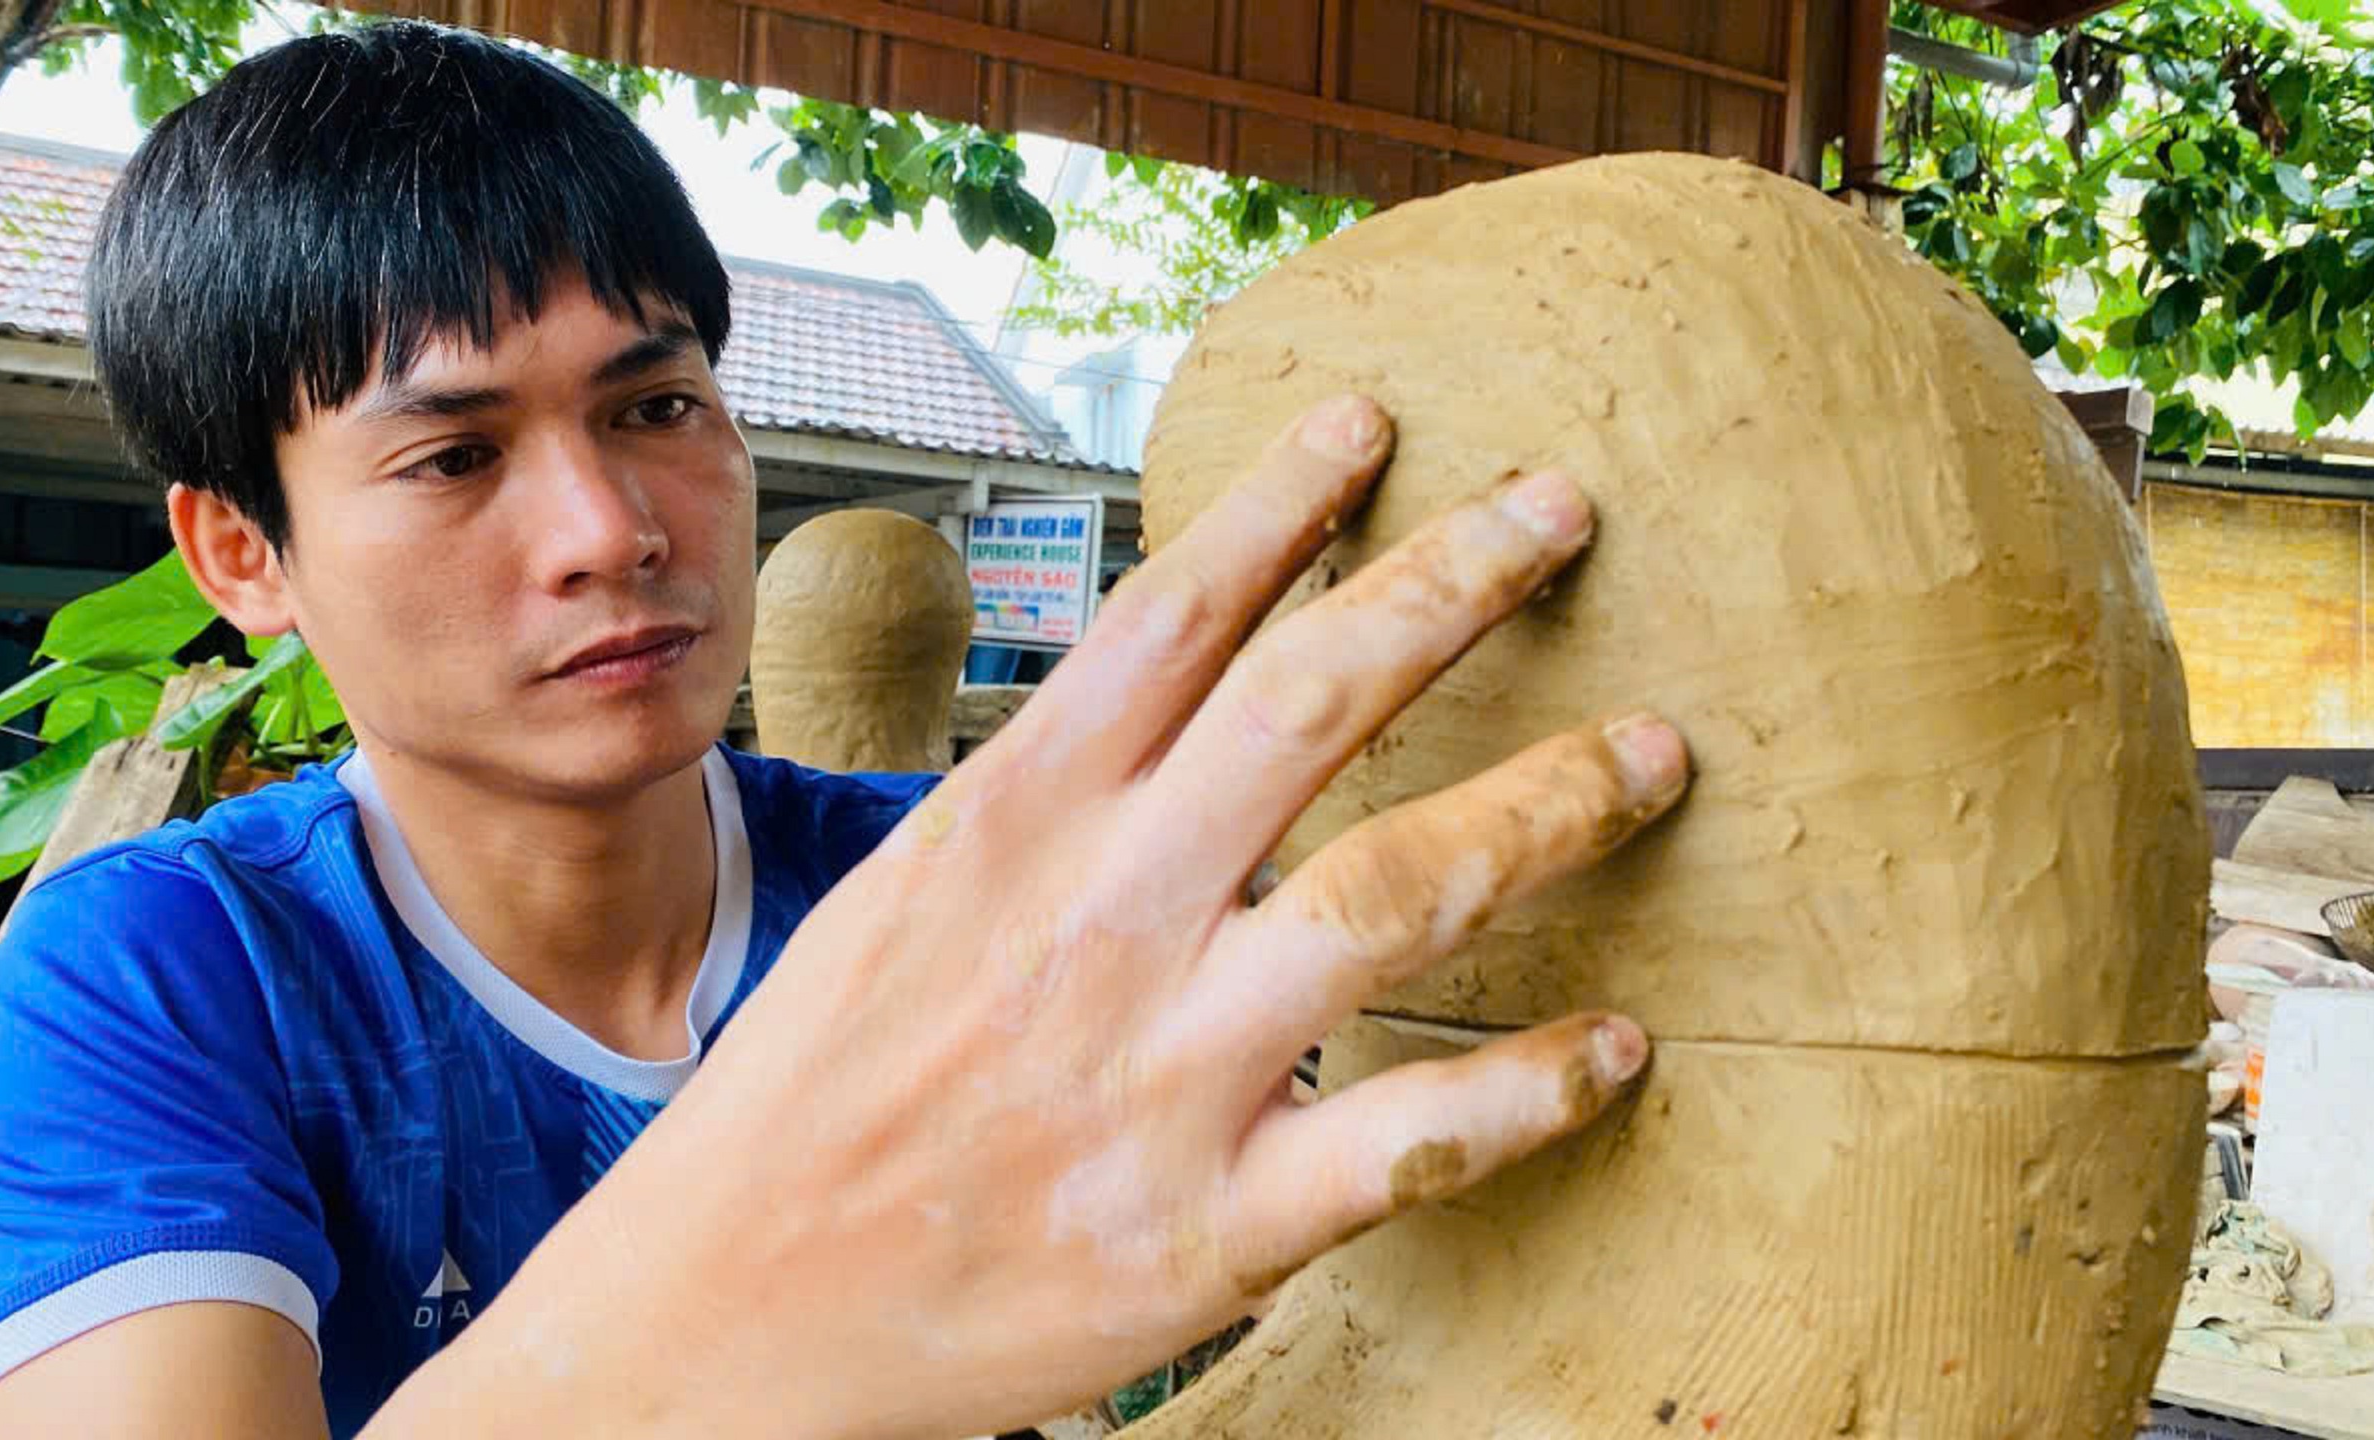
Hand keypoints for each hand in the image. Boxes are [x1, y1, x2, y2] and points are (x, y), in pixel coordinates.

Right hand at [440, 395, 1688, 1439]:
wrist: (722, 1316)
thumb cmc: (809, 1100)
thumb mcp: (897, 901)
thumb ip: (1038, 799)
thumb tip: (1155, 695)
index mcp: (1009, 823)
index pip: (1172, 613)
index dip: (1285, 501)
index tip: (1375, 424)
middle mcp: (1096, 916)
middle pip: (1313, 699)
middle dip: (1457, 581)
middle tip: (1564, 510)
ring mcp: (1159, 1067)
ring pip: (1397, 893)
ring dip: (1546, 805)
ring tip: (1652, 755)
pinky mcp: (1206, 1225)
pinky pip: (1410, 1139)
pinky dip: (1531, 1092)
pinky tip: (1619, 1050)